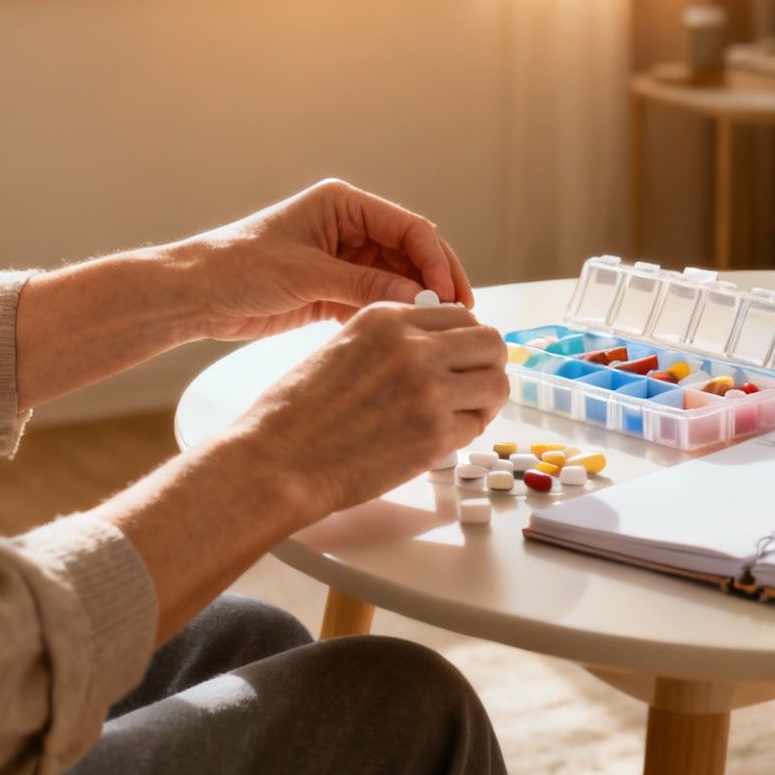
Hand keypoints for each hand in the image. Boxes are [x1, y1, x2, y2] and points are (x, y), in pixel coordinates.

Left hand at [181, 178, 474, 341]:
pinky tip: (403, 337)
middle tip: (458, 316)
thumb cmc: (238, 267)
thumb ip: (365, 286)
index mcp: (343, 205)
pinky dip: (389, 317)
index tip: (449, 294)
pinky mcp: (331, 290)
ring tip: (435, 332)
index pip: (408, 228)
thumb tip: (419, 299)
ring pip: (396, 281)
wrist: (192, 294)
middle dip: (434, 283)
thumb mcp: (307, 274)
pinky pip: (373, 301)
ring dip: (414, 303)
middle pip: (410, 254)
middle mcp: (348, 228)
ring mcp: (341, 260)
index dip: (436, 260)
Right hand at [237, 302, 506, 514]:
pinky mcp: (434, 434)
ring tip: (462, 413)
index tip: (458, 360)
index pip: (459, 314)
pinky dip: (467, 431)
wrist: (278, 460)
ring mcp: (429, 390)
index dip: (464, 340)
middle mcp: (414, 347)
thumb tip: (437, 348)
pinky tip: (441, 437)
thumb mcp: (344, 346)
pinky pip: (476, 424)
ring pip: (495, 382)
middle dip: (486, 364)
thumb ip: (392, 341)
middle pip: (489, 342)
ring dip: (485, 399)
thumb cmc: (298, 412)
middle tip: (472, 386)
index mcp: (387, 318)